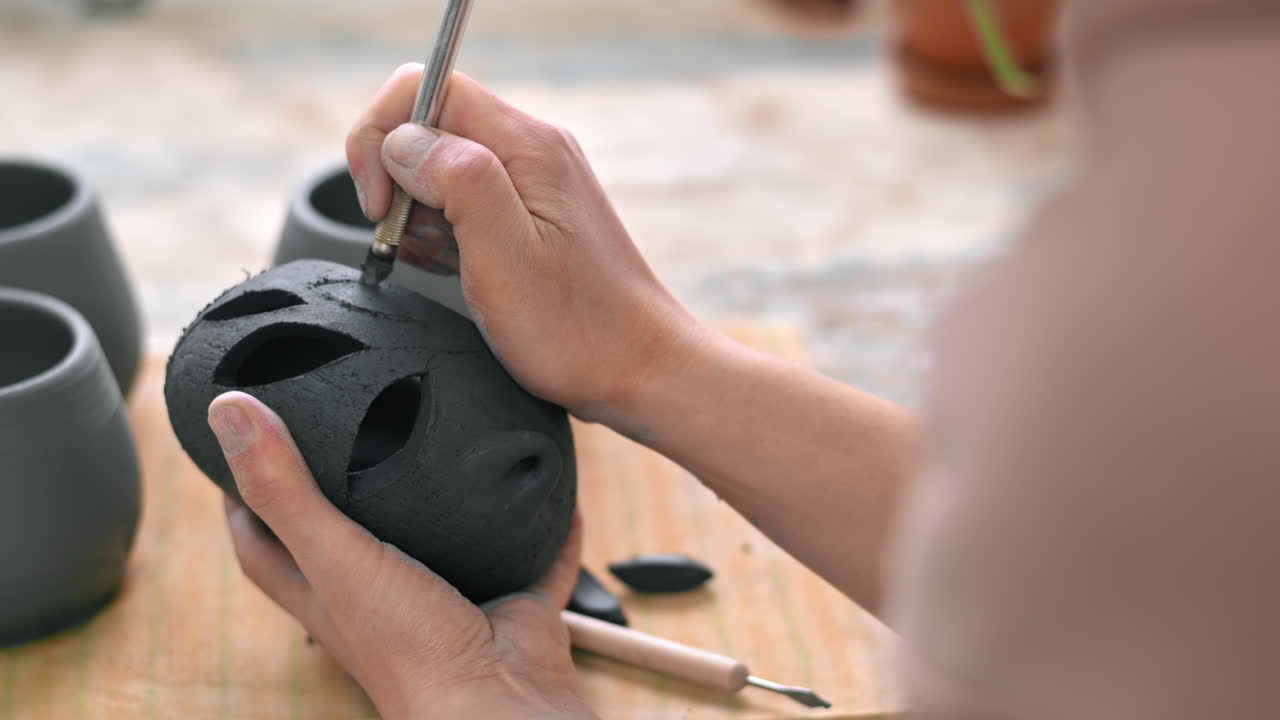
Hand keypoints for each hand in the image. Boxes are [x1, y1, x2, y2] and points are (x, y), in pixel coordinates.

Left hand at [207, 391, 596, 719]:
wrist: (499, 702)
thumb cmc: (406, 645)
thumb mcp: (334, 555)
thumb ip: (286, 489)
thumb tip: (227, 412)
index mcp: (328, 591)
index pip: (265, 540)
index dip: (245, 493)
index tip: (248, 435)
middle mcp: (384, 595)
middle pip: (354, 533)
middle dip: (351, 482)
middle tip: (357, 416)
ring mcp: (452, 597)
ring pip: (450, 539)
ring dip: (453, 499)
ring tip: (454, 431)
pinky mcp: (514, 602)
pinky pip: (538, 554)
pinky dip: (551, 524)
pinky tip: (558, 478)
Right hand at [346, 66, 706, 427]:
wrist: (639, 370)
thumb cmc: (579, 327)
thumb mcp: (505, 253)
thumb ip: (454, 180)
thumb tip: (403, 143)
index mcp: (528, 146)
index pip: (426, 87)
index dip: (383, 136)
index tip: (381, 204)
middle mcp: (534, 151)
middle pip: (431, 123)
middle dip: (398, 178)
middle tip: (407, 241)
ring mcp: (535, 183)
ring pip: (443, 165)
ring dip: (419, 210)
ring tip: (441, 262)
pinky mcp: (532, 216)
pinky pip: (466, 200)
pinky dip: (444, 231)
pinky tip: (455, 268)